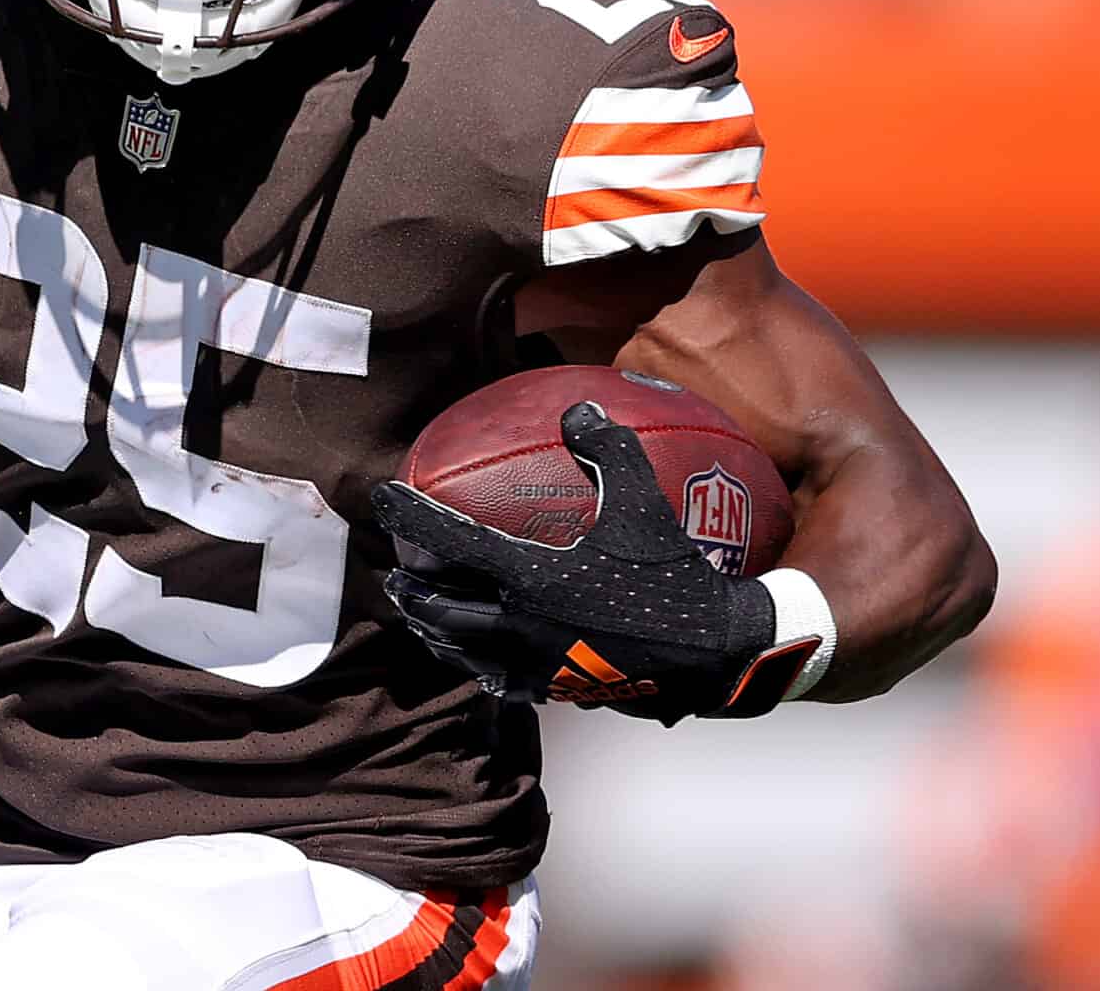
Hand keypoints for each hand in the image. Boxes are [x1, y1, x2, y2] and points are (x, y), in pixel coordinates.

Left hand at [371, 401, 816, 722]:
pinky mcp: (559, 692)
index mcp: (533, 577)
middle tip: (395, 576)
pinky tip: (483, 660)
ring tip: (423, 617)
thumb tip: (578, 406)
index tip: (381, 497)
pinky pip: (502, 680)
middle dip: (412, 591)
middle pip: (442, 610)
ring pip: (464, 652)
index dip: (410, 516)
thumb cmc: (675, 575)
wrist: (717, 656)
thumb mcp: (643, 503)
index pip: (451, 540)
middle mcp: (522, 626)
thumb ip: (607, 449)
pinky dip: (479, 666)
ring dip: (437, 632)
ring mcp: (537, 666)